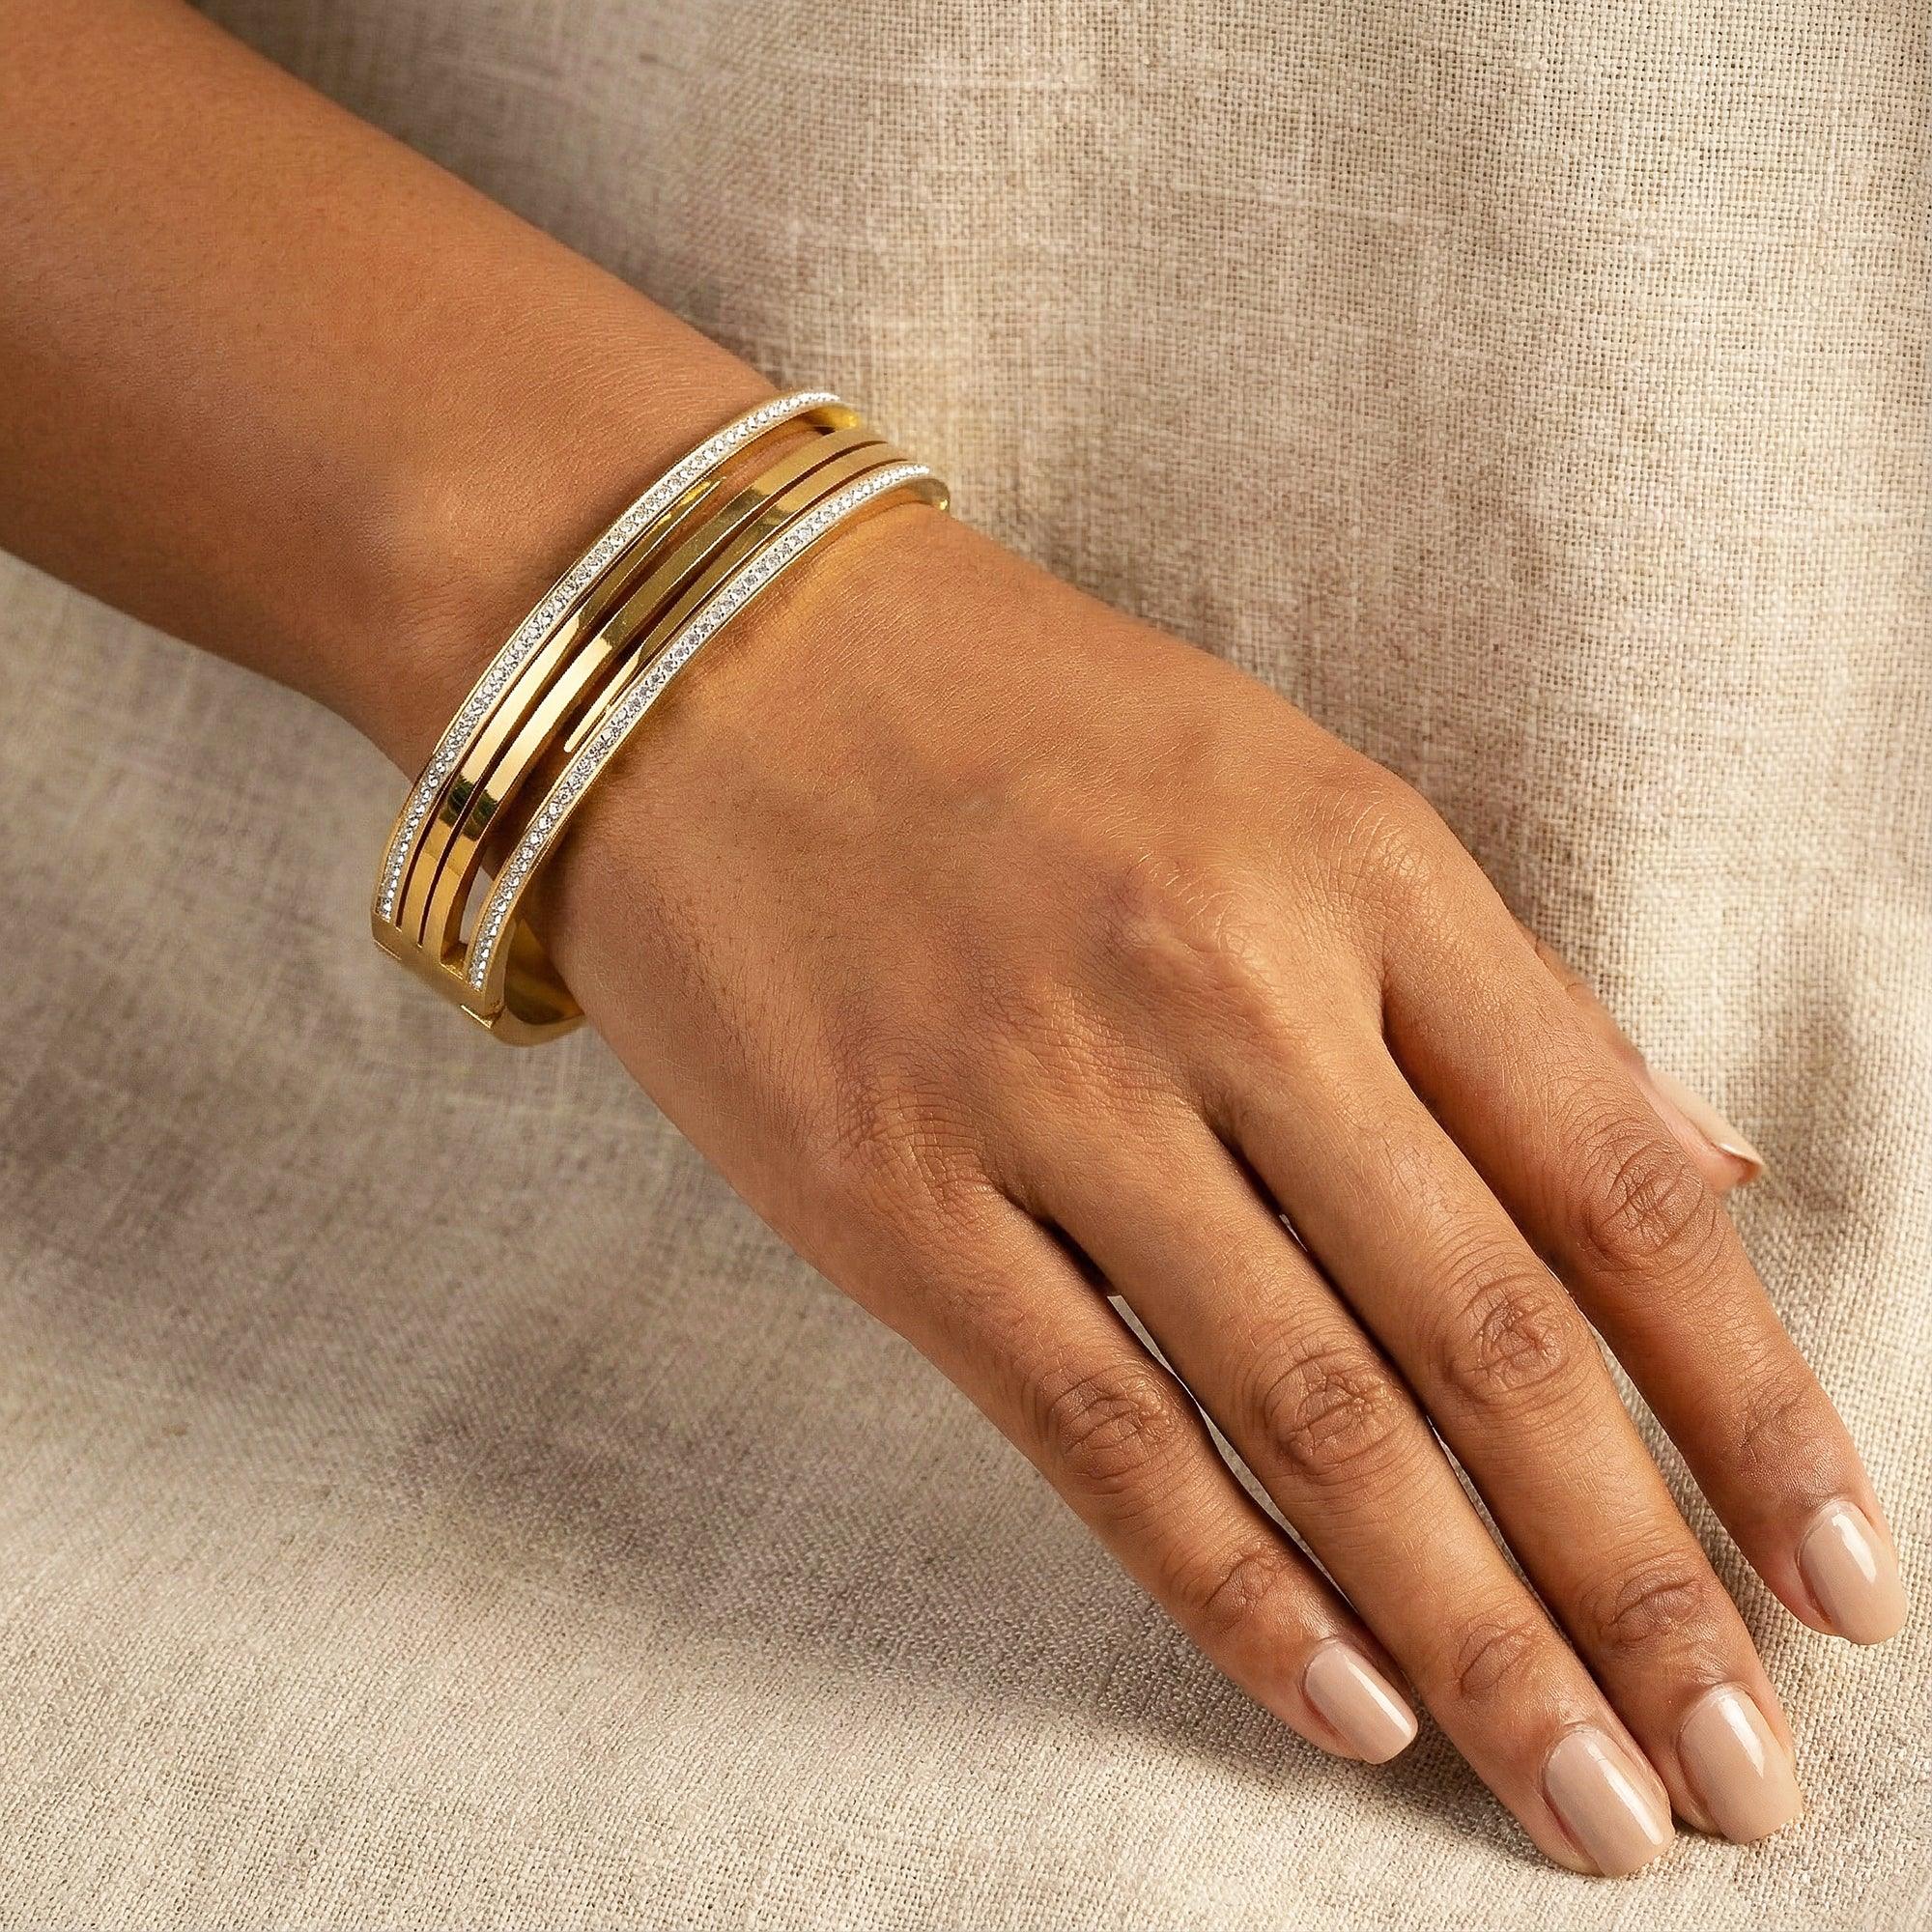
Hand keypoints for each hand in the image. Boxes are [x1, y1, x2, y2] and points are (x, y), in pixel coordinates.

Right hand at [530, 503, 1902, 1874]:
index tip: (1846, 1575)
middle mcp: (1229, 984)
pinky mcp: (888, 1195)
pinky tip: (1350, 1707)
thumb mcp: (1293, 793)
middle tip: (1746, 1778)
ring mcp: (1048, 1095)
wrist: (714, 662)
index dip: (1752, 1402)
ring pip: (1310, 1414)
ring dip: (1475, 1635)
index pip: (1615, 1181)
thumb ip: (1489, 996)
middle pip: (1489, 1336)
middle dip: (1640, 1585)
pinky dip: (1232, 1588)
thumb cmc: (1022, 722)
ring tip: (1590, 1799)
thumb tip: (1696, 1176)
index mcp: (1362, 868)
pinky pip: (1094, 1425)